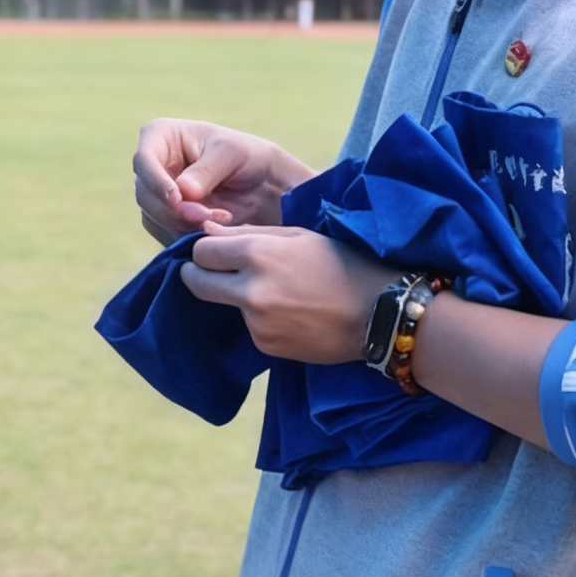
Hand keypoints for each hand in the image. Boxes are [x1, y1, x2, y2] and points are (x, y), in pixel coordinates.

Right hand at [133, 119, 312, 243]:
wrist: (263, 186)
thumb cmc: (247, 157)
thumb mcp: (232, 154)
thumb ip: (207, 171)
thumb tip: (183, 191)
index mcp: (161, 136)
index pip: (144, 159)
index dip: (155, 181)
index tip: (177, 198)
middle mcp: (152, 165)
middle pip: (145, 194)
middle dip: (175, 210)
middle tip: (207, 216)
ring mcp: (157, 194)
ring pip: (153, 217)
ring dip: (184, 224)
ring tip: (221, 218)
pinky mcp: (166, 219)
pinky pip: (166, 233)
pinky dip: (187, 235)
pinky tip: (214, 228)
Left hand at [180, 223, 393, 361]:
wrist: (380, 313)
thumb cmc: (344, 263)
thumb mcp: (299, 236)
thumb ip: (248, 234)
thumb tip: (207, 231)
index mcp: (258, 254)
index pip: (201, 251)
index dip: (207, 250)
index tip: (217, 253)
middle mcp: (250, 290)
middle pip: (195, 282)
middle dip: (200, 275)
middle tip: (219, 274)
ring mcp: (256, 322)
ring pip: (225, 305)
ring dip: (239, 298)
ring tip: (281, 293)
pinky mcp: (265, 345)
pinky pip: (250, 327)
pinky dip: (263, 320)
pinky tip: (293, 314)